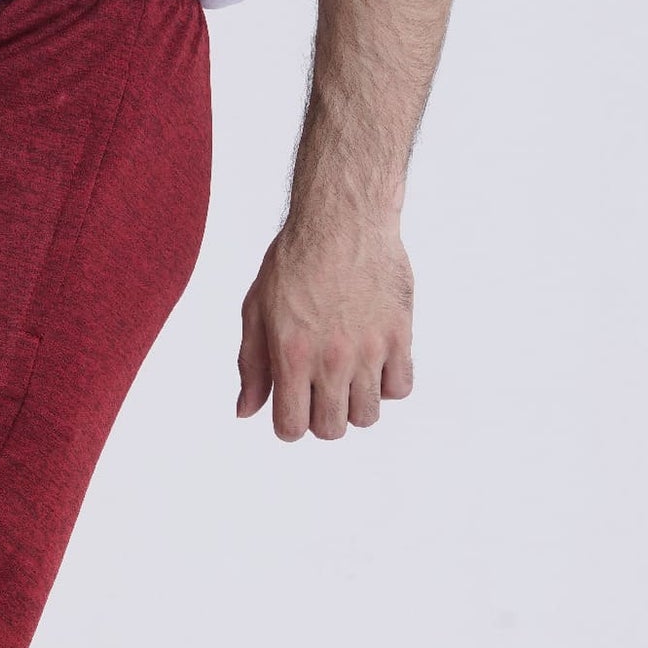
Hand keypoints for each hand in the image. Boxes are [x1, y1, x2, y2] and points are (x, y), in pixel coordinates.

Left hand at [236, 219, 414, 440]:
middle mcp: (332, 359)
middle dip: (321, 418)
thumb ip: (251, 366)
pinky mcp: (400, 333)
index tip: (293, 405)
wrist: (344, 217)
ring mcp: (370, 349)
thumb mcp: (255, 311)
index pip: (292, 429)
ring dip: (355, 405)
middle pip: (331, 429)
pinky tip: (375, 363)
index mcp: (291, 357)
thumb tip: (246, 412)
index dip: (289, 424)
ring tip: (349, 377)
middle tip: (320, 391)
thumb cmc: (294, 261)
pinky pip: (401, 387)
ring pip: (368, 415)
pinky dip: (388, 384)